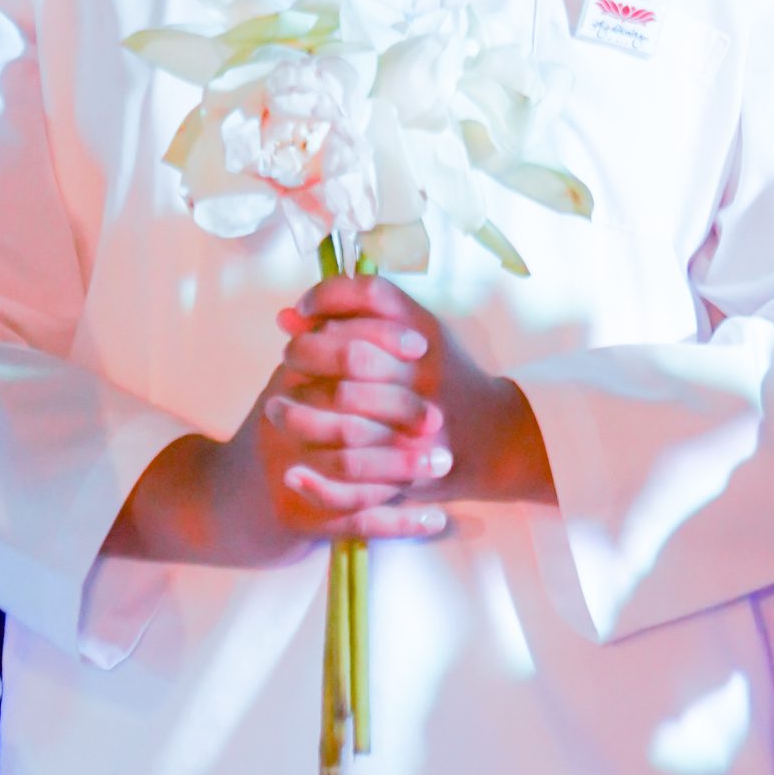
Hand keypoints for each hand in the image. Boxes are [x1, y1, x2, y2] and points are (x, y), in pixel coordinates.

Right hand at [106, 346, 449, 570]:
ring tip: (444, 462)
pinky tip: (435, 518)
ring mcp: (287, 473)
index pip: (334, 348)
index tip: (421, 346)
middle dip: (399, 410)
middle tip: (440, 417)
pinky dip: (399, 522)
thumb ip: (323, 345)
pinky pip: (356, 521)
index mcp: (286, 382)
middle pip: (345, 408)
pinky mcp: (297, 520)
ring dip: (404, 467)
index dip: (380, 341)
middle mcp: (282, 423)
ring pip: (353, 468)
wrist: (221, 504)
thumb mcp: (289, 385)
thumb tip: (363, 289)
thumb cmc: (273, 435)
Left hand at [271, 273, 554, 517]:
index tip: (304, 308)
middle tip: (286, 358)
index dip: (329, 295)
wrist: (497, 437)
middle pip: (351, 353)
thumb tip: (286, 317)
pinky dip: (319, 479)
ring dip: (299, 412)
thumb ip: (353, 319)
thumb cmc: (442, 376)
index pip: (372, 295)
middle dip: (306, 353)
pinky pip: (356, 473)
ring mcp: (420, 421)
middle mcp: (424, 372)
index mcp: (425, 331)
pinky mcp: (413, 467)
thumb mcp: (410, 336)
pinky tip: (294, 471)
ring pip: (346, 412)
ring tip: (276, 409)